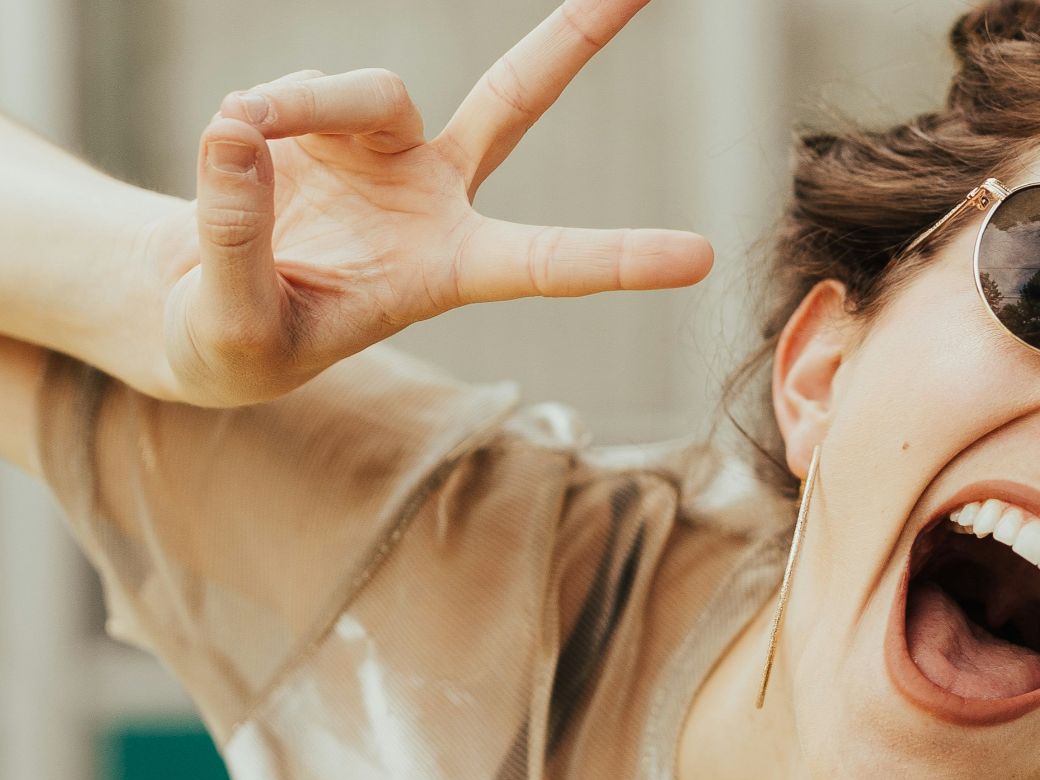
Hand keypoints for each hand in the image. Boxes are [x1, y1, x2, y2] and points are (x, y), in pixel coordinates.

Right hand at [150, 0, 712, 405]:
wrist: (202, 306)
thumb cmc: (240, 342)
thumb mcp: (234, 327)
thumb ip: (238, 240)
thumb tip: (237, 133)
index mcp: (451, 270)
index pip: (548, 263)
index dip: (620, 259)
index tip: (699, 258)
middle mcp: (437, 197)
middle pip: (515, 98)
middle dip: (573, 38)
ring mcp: (388, 148)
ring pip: (368, 91)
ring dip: (300, 106)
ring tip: (238, 139)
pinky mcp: (330, 118)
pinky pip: (299, 90)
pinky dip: (259, 112)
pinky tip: (233, 147)